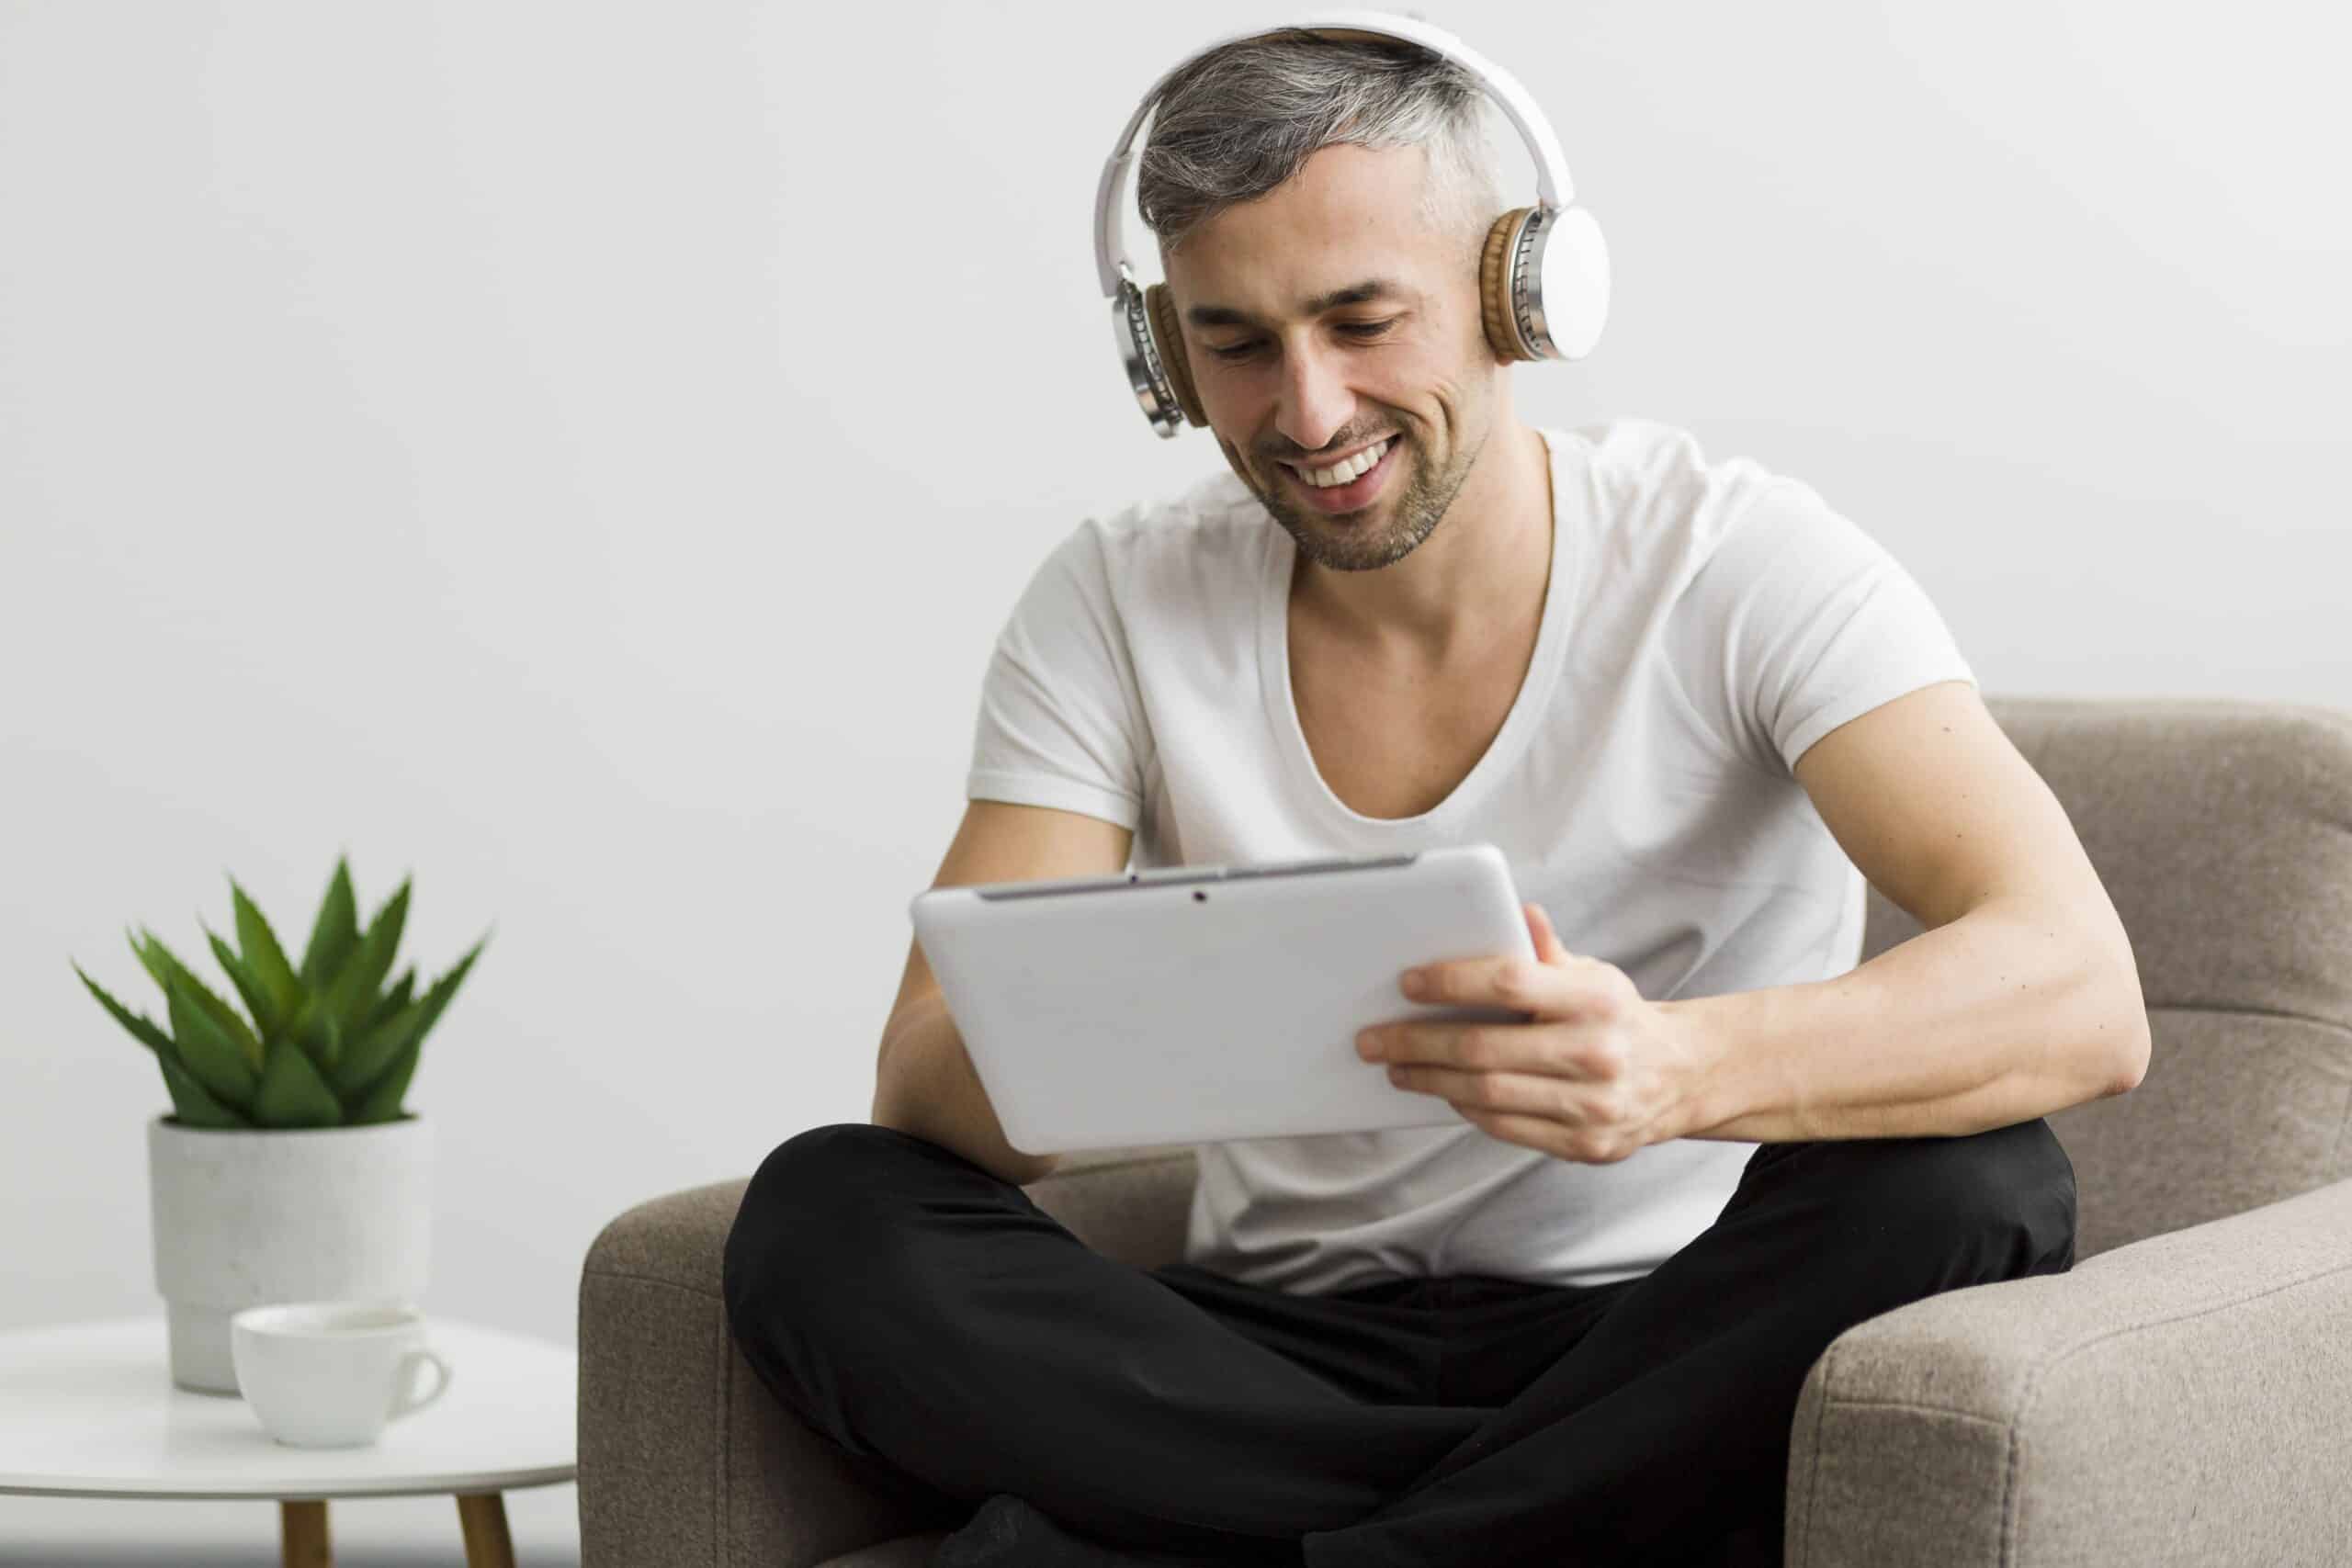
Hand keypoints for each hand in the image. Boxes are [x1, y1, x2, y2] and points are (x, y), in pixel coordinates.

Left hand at [1355, 902, 1711, 1163]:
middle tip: (1373, 1039)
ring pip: (1487, 1094)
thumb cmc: (1618, 1017)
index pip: (1509, 983)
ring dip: (1430, 1080)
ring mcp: (1592, 1106)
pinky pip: (1506, 1127)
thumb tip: (1517, 911)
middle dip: (1416, 1042)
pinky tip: (1443, 1091)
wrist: (1680, 1076)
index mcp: (1596, 999)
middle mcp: (1596, 1053)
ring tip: (1396, 1067)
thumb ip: (1547, 951)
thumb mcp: (1593, 973)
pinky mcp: (1585, 1146)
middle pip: (1483, 1048)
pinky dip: (1466, 1108)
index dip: (1451, 982)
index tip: (1406, 982)